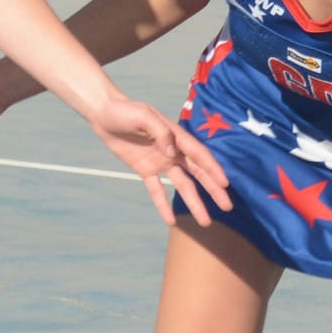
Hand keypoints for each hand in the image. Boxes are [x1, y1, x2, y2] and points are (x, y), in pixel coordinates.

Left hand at [86, 93, 232, 228]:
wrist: (104, 114)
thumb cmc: (125, 111)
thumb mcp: (143, 116)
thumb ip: (160, 132)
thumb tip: (172, 152)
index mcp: (176, 136)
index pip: (199, 155)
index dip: (213, 169)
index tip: (225, 184)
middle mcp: (173, 151)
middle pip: (198, 173)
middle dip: (213, 189)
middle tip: (227, 206)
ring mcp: (160, 162)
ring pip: (183, 186)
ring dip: (194, 202)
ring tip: (205, 221)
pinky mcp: (145, 170)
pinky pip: (157, 190)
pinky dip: (163, 205)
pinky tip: (170, 221)